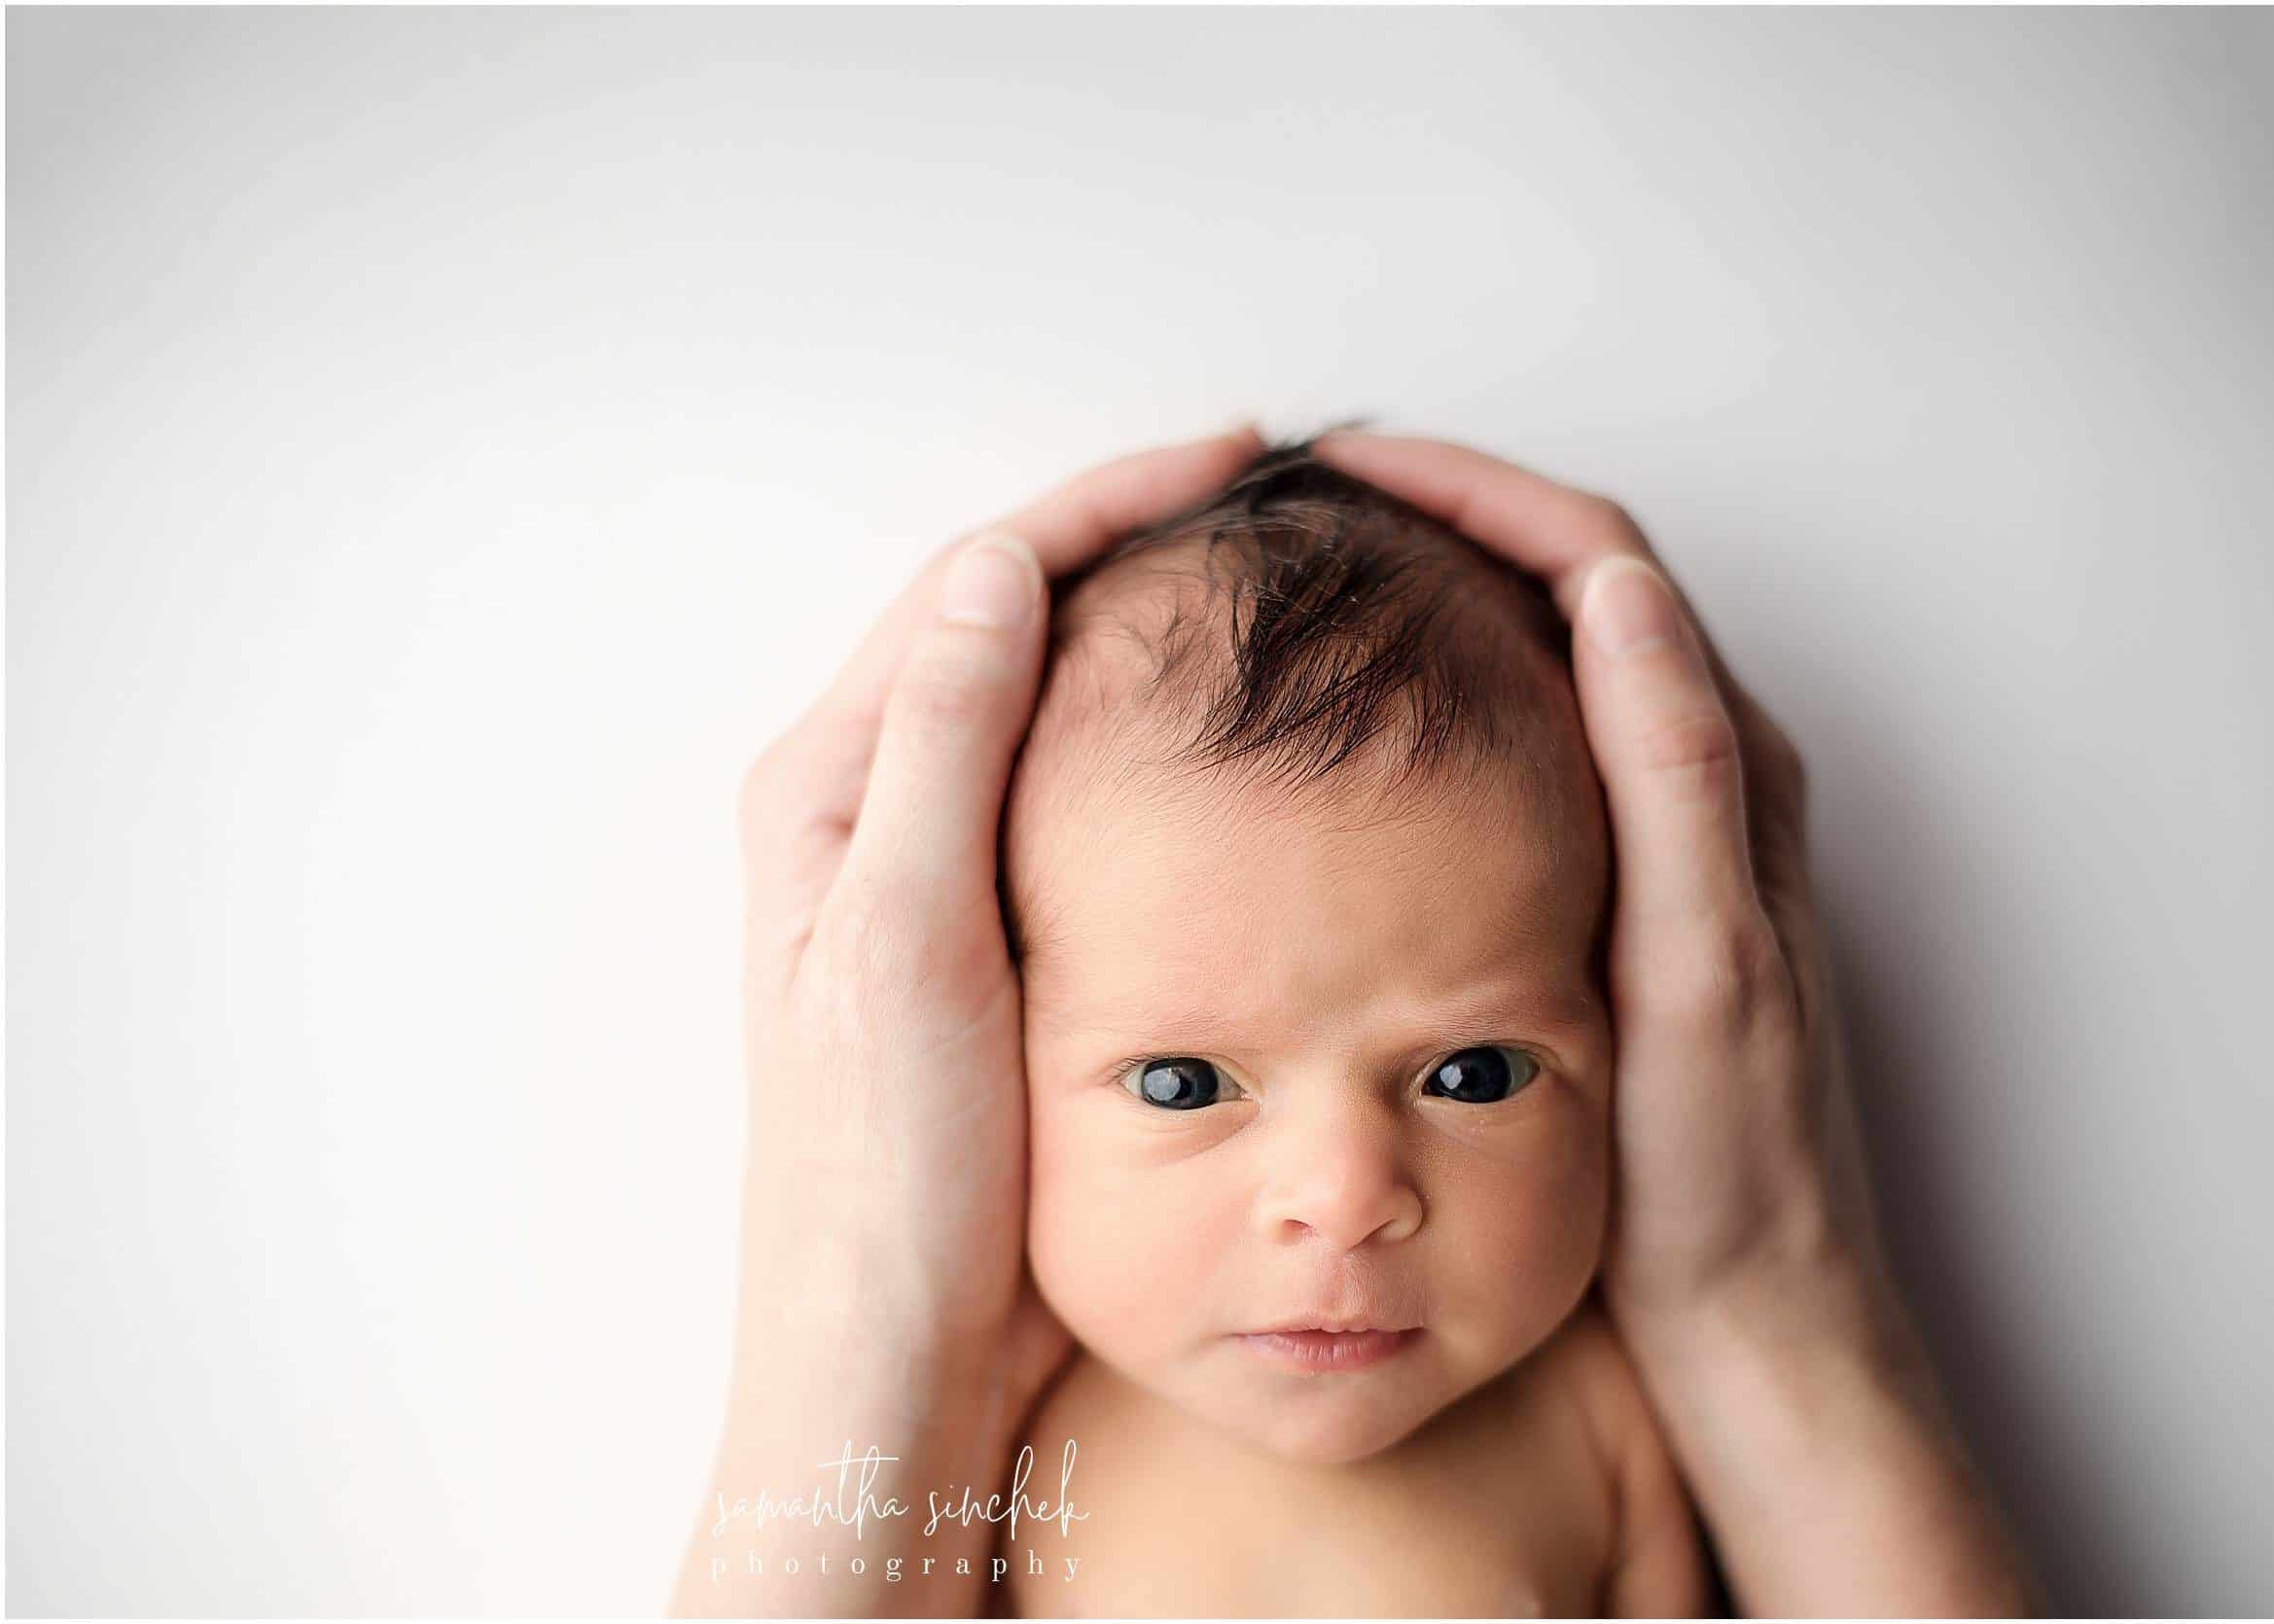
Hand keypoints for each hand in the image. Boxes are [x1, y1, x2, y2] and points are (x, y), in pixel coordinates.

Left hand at [678, 424, 1265, 1617]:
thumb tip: (1000, 568)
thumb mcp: (907, 944)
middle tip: (1265, 499)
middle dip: (1131, 541)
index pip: (975, 586)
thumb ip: (944, 749)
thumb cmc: (885, 1173)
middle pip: (1008, 619)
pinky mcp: (992, 933)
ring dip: (1142, 626)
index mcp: (832, 789)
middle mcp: (873, 812)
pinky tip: (1227, 736)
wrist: (898, 1350)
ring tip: (1257, 581)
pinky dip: (1150, 732)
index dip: (1107, 504)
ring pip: (1047, 696)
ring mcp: (933, 871)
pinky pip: (1073, 785)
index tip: (1234, 457)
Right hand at [1310, 427, 2029, 1615]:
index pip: (1596, 554)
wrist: (1750, 1310)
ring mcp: (1660, 828)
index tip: (1342, 465)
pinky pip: (1529, 735)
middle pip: (1567, 577)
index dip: (1471, 486)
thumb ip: (1668, 773)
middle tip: (1305, 501)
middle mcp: (1702, 774)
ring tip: (1317, 579)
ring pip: (1543, 652)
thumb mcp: (1698, 966)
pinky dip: (1445, 689)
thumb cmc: (1725, 1164)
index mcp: (1723, 765)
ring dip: (1441, 589)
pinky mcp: (1619, 886)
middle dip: (1442, 512)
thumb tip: (1615, 584)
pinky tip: (1363, 733)